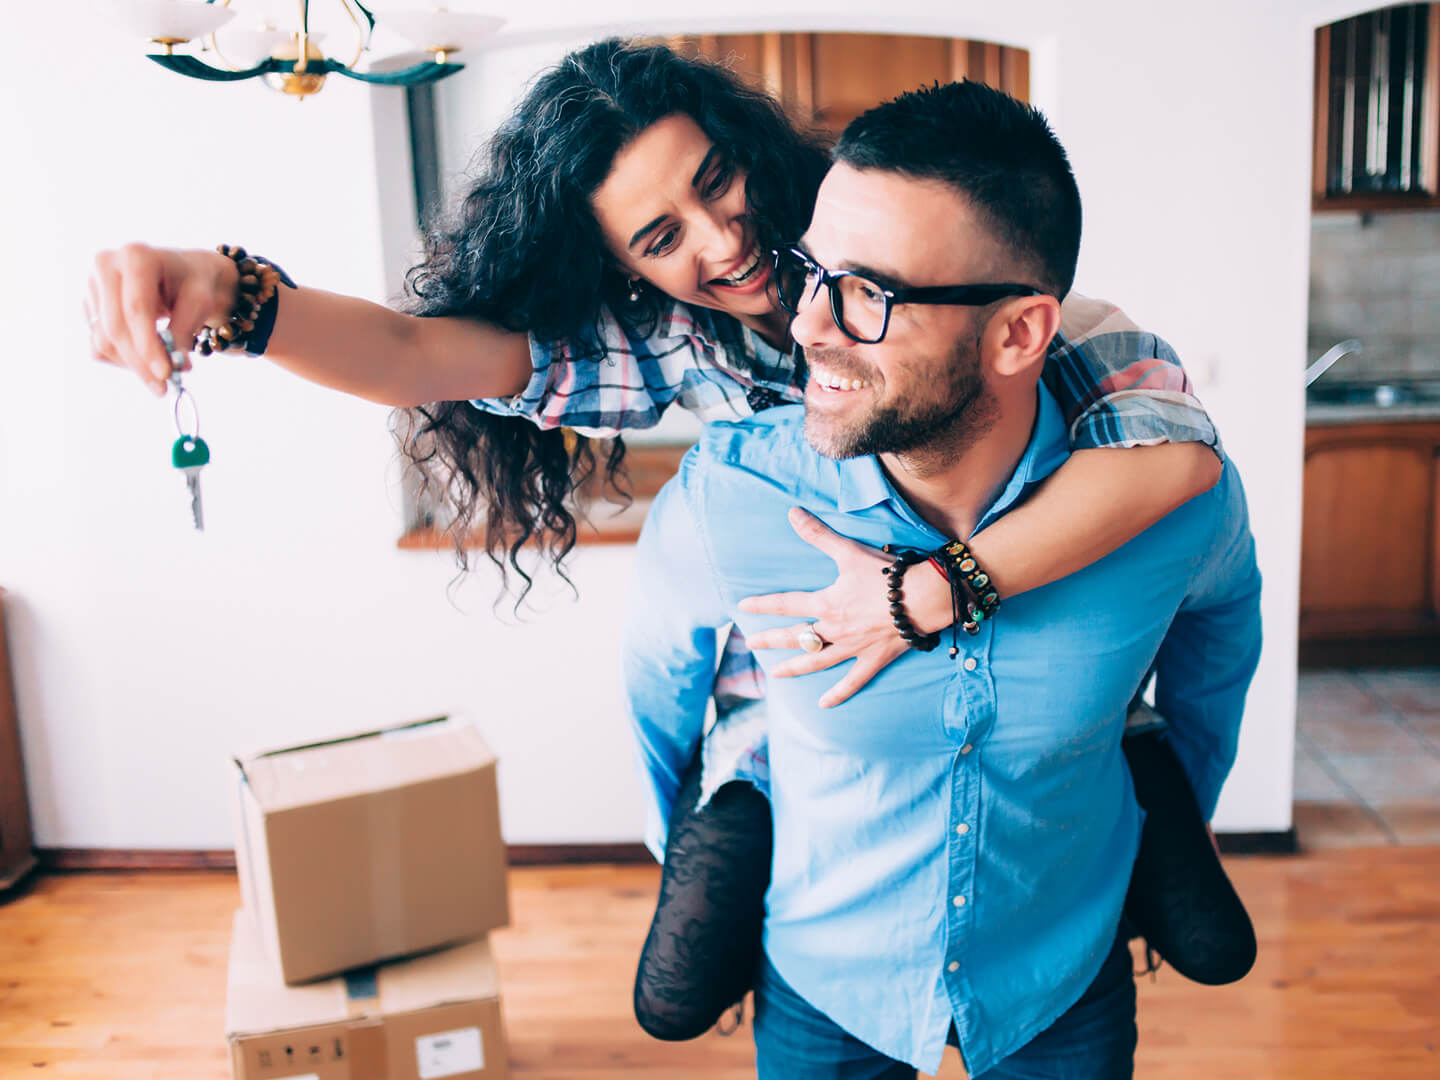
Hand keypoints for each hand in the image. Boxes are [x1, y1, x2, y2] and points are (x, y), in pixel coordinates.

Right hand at [84, 244, 238, 396]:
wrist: (184, 273)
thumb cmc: (194, 283)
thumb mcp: (200, 303)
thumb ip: (183, 332)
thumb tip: (173, 367)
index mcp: (136, 257)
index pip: (136, 309)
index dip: (148, 346)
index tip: (165, 373)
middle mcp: (106, 266)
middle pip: (115, 327)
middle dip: (140, 362)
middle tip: (163, 387)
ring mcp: (92, 286)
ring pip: (103, 340)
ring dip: (132, 365)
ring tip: (161, 374)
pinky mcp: (89, 305)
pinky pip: (98, 343)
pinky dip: (122, 359)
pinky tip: (145, 359)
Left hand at [738, 508, 949, 708]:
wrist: (923, 597)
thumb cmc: (886, 573)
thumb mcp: (849, 551)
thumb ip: (819, 534)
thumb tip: (792, 513)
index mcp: (826, 603)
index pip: (787, 604)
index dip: (763, 605)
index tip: (743, 607)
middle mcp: (834, 629)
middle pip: (796, 637)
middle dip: (771, 640)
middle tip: (751, 644)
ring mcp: (853, 647)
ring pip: (816, 662)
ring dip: (794, 668)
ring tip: (776, 674)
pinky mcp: (873, 659)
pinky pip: (852, 681)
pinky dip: (838, 693)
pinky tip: (823, 704)